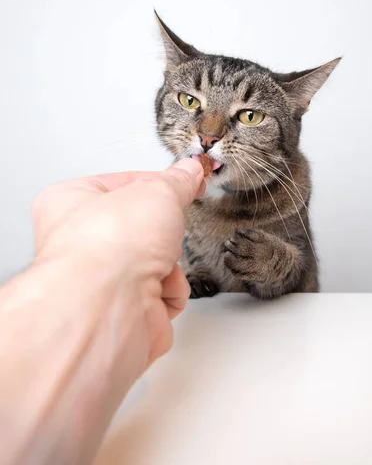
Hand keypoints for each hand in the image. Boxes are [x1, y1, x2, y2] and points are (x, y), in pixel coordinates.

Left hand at [32, 159, 204, 368]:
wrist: (108, 307)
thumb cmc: (107, 246)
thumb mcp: (155, 192)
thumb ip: (176, 181)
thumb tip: (188, 171)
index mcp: (70, 203)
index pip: (121, 183)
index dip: (156, 181)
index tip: (184, 179)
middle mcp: (81, 243)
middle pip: (142, 227)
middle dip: (162, 230)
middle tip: (165, 227)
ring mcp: (102, 282)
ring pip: (156, 262)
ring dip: (169, 262)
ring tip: (157, 263)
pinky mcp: (124, 313)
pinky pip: (162, 295)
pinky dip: (169, 292)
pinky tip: (156, 290)